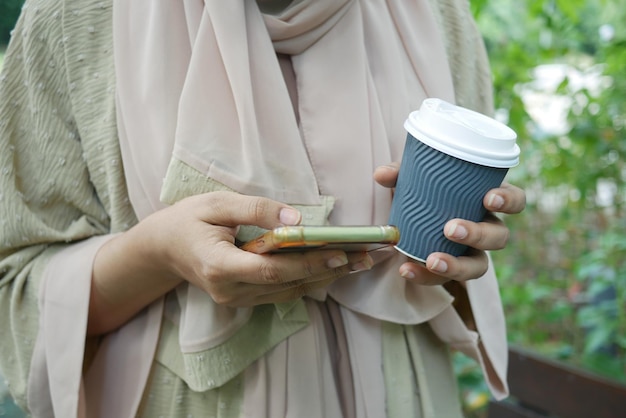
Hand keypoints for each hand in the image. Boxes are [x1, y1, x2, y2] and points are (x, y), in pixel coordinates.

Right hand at [147, 191, 370, 305]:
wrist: (162, 249)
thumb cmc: (187, 220)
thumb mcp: (216, 203)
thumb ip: (255, 209)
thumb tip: (296, 219)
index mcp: (219, 265)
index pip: (271, 269)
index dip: (308, 263)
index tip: (341, 252)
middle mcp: (230, 290)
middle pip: (288, 283)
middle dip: (329, 269)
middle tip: (366, 257)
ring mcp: (236, 299)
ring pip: (289, 291)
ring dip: (325, 276)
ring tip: (358, 261)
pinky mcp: (243, 298)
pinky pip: (281, 292)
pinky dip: (308, 279)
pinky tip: (331, 266)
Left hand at [373, 162, 525, 285]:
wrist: (406, 217)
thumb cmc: (423, 189)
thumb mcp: (413, 178)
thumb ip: (399, 172)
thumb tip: (382, 174)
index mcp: (486, 200)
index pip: (515, 200)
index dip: (509, 201)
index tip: (489, 199)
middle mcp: (486, 228)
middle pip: (499, 237)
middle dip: (478, 235)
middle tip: (451, 229)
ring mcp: (471, 253)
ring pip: (479, 266)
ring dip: (457, 265)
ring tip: (432, 260)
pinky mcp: (450, 270)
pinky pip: (444, 279)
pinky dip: (424, 276)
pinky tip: (407, 269)